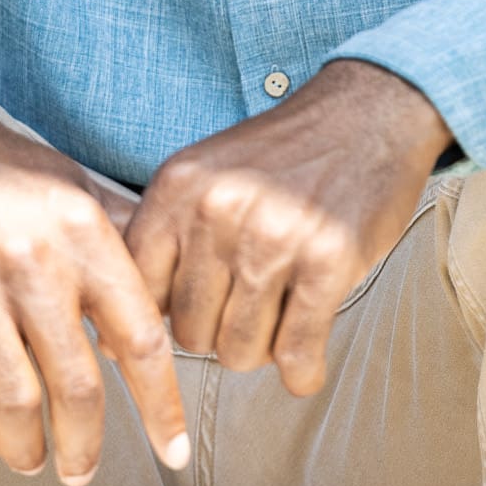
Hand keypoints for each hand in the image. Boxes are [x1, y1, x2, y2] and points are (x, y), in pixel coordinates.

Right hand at [0, 79, 188, 485]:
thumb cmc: (2, 170)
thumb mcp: (75, 188)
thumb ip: (121, 246)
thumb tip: (163, 308)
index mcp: (81, 233)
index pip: (139, 338)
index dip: (162, 406)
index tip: (173, 451)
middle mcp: (32, 262)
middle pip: (78, 386)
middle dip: (86, 446)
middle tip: (83, 470)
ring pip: (15, 403)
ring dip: (29, 449)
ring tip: (32, 459)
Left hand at [124, 60, 451, 396]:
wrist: (366, 115)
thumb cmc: (285, 155)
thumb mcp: (206, 174)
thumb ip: (165, 239)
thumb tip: (119, 332)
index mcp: (179, 187)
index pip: (139, 288)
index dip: (164, 313)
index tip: (191, 310)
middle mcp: (218, 211)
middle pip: (189, 332)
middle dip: (218, 333)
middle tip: (249, 308)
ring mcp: (273, 237)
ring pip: (238, 351)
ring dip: (262, 348)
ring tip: (281, 316)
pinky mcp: (328, 261)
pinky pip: (296, 354)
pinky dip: (302, 370)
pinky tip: (307, 355)